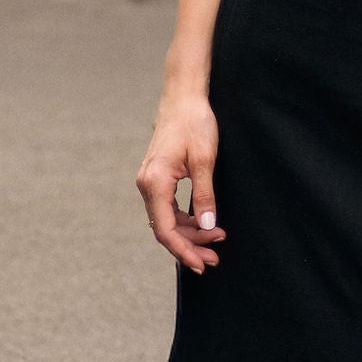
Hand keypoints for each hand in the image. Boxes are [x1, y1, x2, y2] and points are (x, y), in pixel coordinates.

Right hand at [136, 85, 224, 270]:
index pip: (166, 229)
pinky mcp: (157, 178)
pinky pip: (167, 208)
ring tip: (215, 241)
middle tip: (214, 259)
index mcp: (155, 182)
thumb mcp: (205, 159)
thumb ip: (205, 195)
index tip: (202, 264)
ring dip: (189, 234)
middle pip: (164, 228)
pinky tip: (203, 224)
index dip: (184, 250)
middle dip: (189, 246)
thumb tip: (208, 226)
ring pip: (166, 220)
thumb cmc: (195, 123)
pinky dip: (184, 220)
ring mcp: (149, 182)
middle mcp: (146, 185)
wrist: (183, 97)